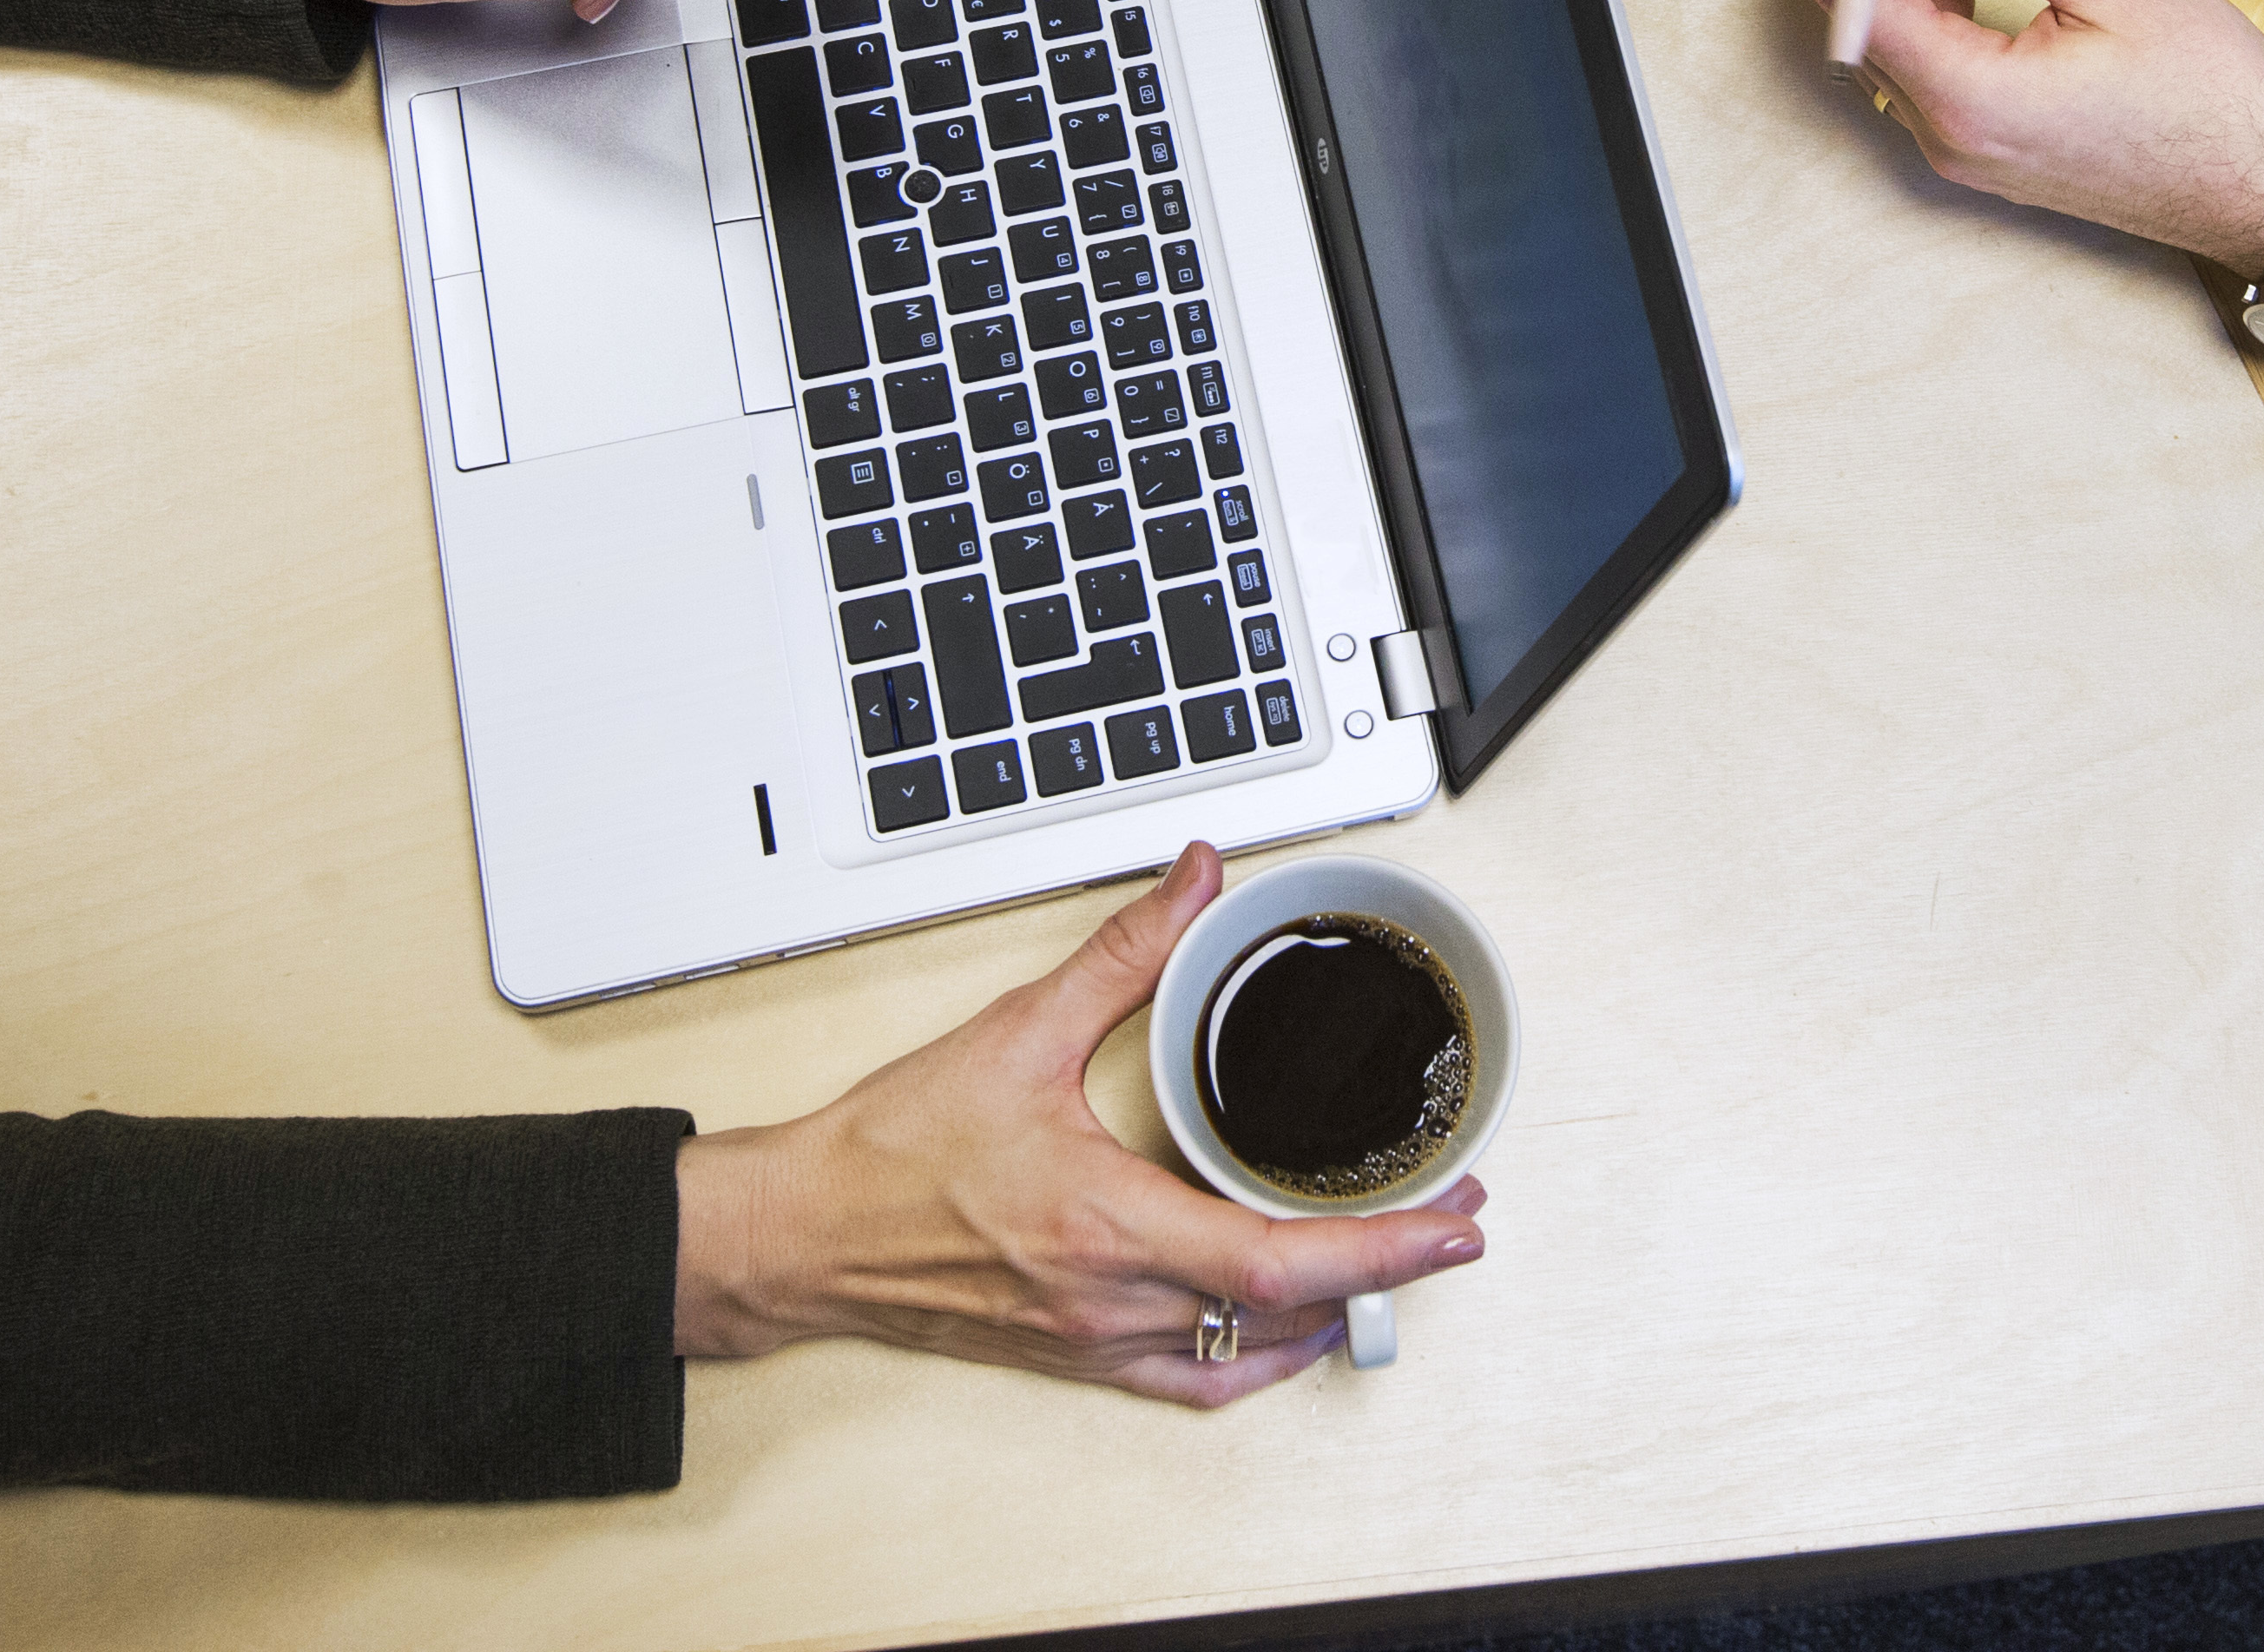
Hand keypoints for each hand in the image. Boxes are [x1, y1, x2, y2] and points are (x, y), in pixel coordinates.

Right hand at [672, 846, 1490, 1403]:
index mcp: (1109, 1223)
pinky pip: (1199, 1382)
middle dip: (1387, 1264)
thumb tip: (1196, 881)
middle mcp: (1115, 1298)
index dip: (1385, 1250)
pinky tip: (1292, 1325)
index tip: (1457, 1227)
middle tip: (1449, 1212)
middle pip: (1289, 1309)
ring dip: (1335, 1310)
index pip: (1281, 1259)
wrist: (806, 1232)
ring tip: (1391, 1253)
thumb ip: (1124, 953)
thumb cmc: (893, 1153)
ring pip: (1253, 1353)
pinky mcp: (1081, 1354)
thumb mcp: (1017, 1030)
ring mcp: (1100, 1338)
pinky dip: (1262, 1358)